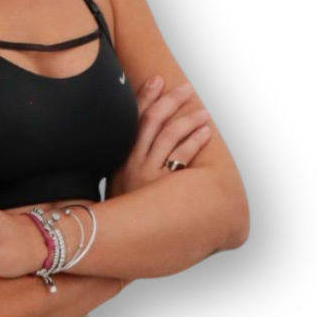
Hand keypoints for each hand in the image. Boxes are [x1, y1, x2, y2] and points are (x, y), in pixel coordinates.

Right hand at [108, 76, 211, 197]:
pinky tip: (204, 133)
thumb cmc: (121, 209)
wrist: (111, 236)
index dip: (145, 96)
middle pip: (153, 120)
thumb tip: (143, 139)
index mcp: (120, 155)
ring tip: (203, 112)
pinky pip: (181, 157)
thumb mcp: (116, 181)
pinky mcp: (162, 188)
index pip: (133, 117)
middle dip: (170, 100)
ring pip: (169, 135)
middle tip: (185, 87)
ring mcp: (147, 173)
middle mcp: (132, 160)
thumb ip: (126, 160)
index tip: (157, 79)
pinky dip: (194, 141)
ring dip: (188, 119)